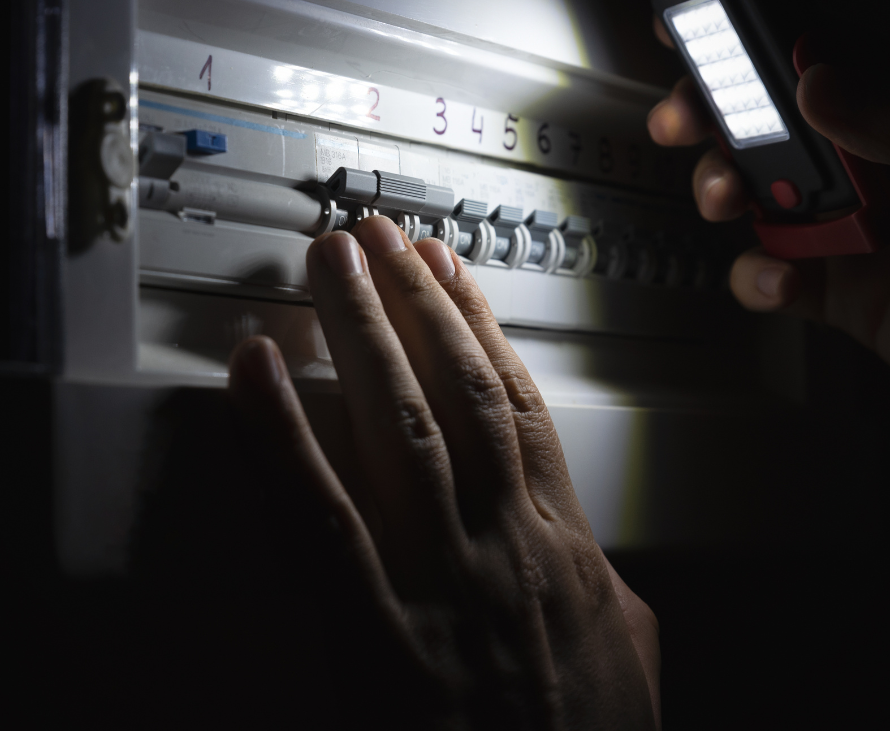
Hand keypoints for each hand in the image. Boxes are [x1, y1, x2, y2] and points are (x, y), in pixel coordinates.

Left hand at [229, 216, 660, 728]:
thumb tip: (590, 550)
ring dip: (361, 334)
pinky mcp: (373, 634)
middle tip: (377, 237)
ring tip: (331, 266)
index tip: (449, 272)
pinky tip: (258, 376)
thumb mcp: (631, 653)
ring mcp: (438, 581)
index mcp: (562, 544)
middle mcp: (502, 542)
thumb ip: (605, 584)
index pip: (516, 403)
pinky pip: (318, 515)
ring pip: (397, 425)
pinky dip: (283, 436)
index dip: (481, 325)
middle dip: (414, 302)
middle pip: (455, 390)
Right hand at [648, 22, 889, 445]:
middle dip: (711, 114)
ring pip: (753, 192)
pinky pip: (767, 273)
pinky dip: (757, 278)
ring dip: (721, 190)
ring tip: (725, 201)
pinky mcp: (832, 287)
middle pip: (765, 120)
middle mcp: (868, 162)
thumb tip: (817, 80)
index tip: (693, 30)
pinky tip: (781, 283)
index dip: (753, 37)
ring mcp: (844, 226)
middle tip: (680, 123)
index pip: (819, 55)